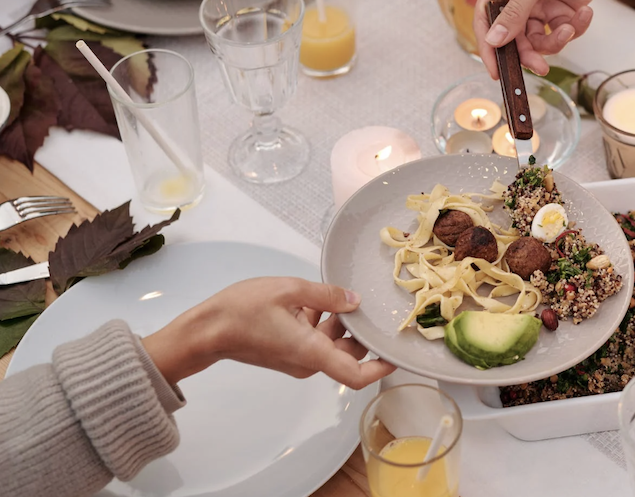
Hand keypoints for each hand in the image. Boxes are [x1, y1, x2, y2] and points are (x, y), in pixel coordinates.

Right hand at [141, 277, 394, 388]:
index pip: (357, 375)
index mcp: (313, 352)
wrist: (204, 330)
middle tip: (365, 300)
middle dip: (359, 329)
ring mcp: (297, 359)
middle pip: (348, 352)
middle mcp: (308, 362)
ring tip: (331, 293)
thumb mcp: (290, 290)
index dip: (382, 367)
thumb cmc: (241, 311)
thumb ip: (326, 295)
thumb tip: (354, 300)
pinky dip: (320, 321)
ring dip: (337, 320)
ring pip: (332, 343)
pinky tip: (312, 298)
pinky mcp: (287, 353)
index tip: (397, 352)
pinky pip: (315, 339)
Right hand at [474, 0, 634, 76]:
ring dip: (556, 40)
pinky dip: (575, 28)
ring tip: (570, 28)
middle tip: (540, 66)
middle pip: (513, 37)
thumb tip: (494, 40)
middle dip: (528, 52)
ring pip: (539, 41)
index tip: (496, 71)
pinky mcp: (561, 11)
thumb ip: (516, 11)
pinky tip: (585, 12)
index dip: (488, 47)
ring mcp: (540, 5)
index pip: (486, 20)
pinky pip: (561, 33)